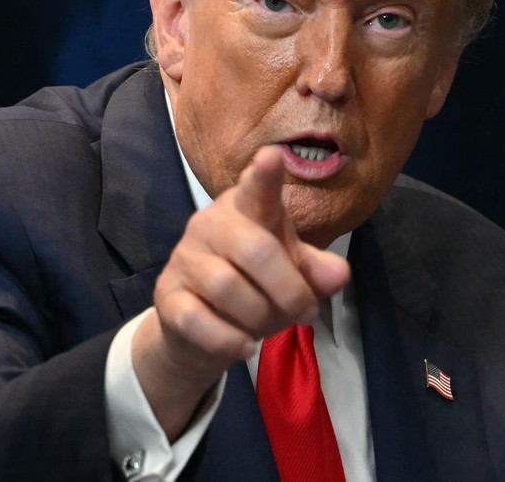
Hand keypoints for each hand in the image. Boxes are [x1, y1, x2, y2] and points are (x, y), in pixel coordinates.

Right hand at [130, 146, 350, 437]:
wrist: (201, 329)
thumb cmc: (255, 287)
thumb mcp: (292, 276)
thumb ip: (315, 272)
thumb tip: (338, 275)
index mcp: (247, 209)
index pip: (257, 188)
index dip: (265, 175)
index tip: (272, 157)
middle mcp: (211, 224)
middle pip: (257, 251)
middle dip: (290, 290)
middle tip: (307, 313)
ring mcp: (185, 258)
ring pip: (228, 288)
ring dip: (261, 317)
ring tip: (268, 327)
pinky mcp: (167, 296)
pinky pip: (199, 320)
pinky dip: (229, 340)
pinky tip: (244, 346)